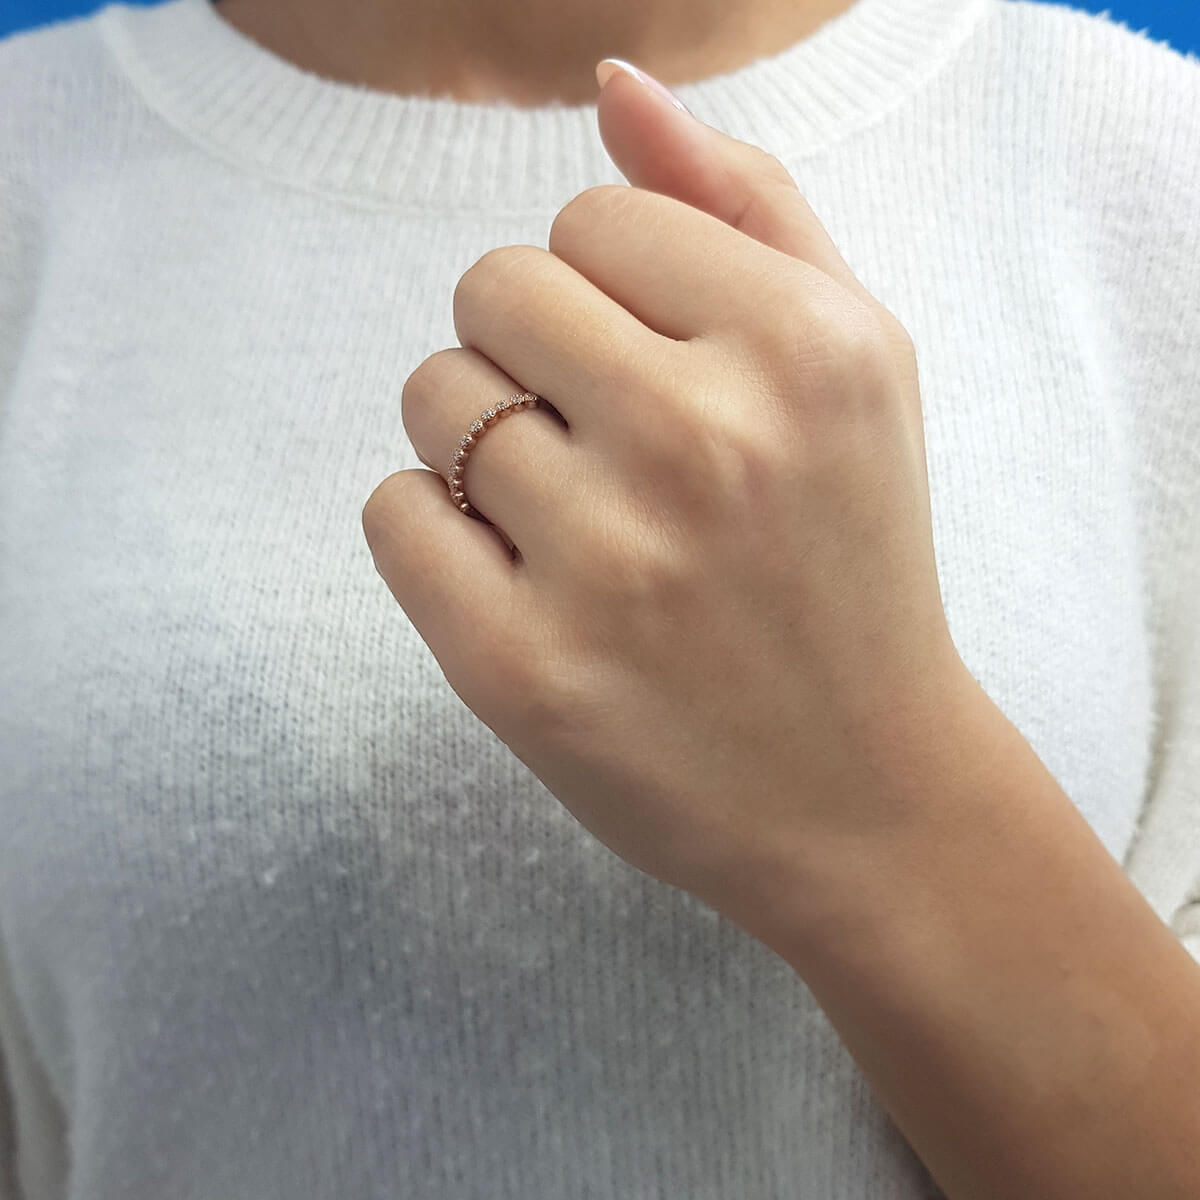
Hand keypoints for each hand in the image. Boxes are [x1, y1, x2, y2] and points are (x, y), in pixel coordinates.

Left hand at [363, 61, 980, 948]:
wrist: (866, 790)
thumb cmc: (854, 563)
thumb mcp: (859, 365)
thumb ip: (747, 206)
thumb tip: (614, 88)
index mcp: (802, 347)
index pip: (590, 217)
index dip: (607, 289)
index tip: (650, 369)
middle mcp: (705, 442)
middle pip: (492, 287)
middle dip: (527, 348)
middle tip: (597, 439)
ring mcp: (608, 564)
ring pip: (433, 396)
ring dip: (478, 439)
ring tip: (567, 515)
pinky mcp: (522, 671)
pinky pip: (392, 514)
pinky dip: (432, 528)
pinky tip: (513, 575)